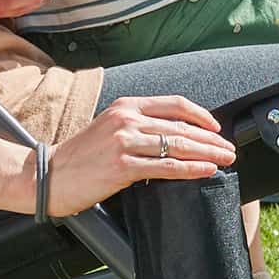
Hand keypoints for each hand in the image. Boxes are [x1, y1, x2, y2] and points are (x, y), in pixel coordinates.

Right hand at [46, 95, 236, 216]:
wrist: (48, 174)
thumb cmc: (79, 156)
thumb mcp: (108, 128)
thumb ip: (137, 125)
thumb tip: (171, 135)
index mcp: (126, 105)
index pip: (174, 104)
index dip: (201, 115)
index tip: (216, 127)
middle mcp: (127, 119)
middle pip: (181, 126)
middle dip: (211, 139)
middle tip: (230, 149)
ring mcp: (124, 142)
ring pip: (178, 145)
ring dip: (208, 153)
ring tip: (226, 160)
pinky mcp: (123, 167)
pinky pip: (166, 167)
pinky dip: (191, 169)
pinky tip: (206, 171)